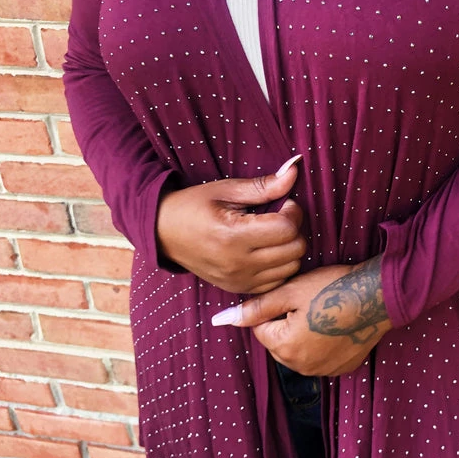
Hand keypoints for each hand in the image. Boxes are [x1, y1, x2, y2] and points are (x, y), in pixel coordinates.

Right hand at [155, 157, 306, 293]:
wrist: (163, 233)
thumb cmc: (193, 206)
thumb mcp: (226, 190)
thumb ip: (263, 186)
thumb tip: (295, 169)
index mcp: (233, 236)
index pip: (287, 228)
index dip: (293, 211)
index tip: (283, 203)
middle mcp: (238, 263)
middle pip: (295, 250)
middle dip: (295, 229)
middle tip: (280, 217)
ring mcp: (239, 280)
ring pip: (291, 268)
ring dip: (290, 248)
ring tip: (274, 234)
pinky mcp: (239, 288)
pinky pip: (277, 282)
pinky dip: (281, 267)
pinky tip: (269, 251)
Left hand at [212, 257, 390, 375]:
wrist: (378, 295)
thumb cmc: (332, 287)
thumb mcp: (290, 291)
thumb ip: (255, 308)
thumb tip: (222, 320)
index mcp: (284, 347)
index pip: (262, 328)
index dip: (276, 308)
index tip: (296, 296)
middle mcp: (301, 366)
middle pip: (279, 343)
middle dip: (287, 324)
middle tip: (311, 303)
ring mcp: (324, 370)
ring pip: (299, 351)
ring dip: (305, 335)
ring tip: (325, 312)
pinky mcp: (343, 368)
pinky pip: (321, 357)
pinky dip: (325, 344)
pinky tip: (338, 326)